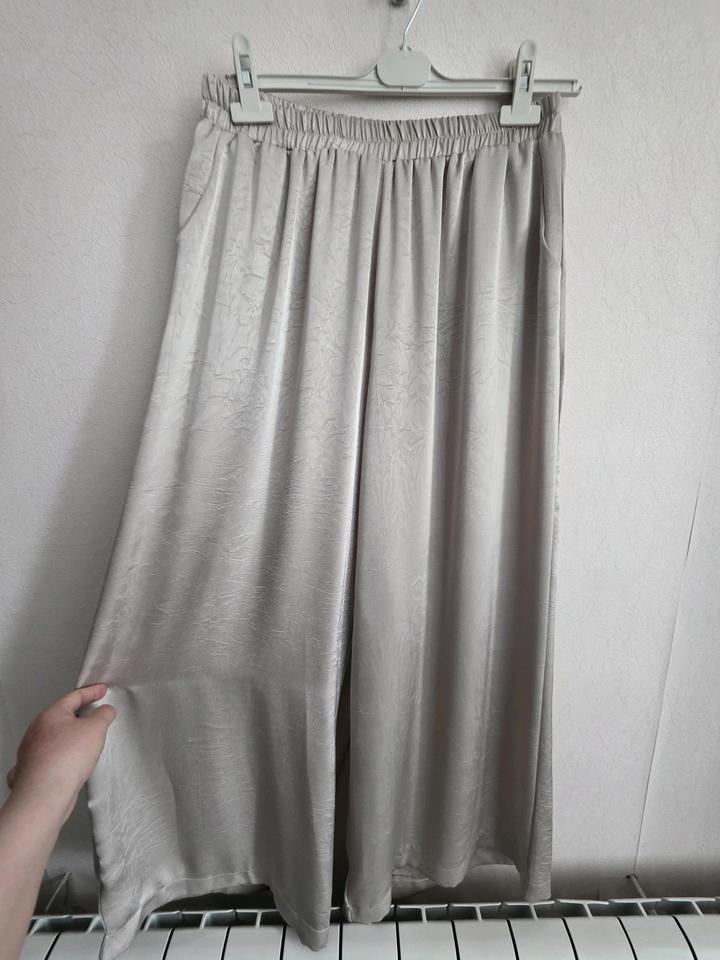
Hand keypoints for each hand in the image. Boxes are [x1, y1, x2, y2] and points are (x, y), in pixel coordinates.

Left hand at [5, 684, 116, 826]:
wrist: (45, 795)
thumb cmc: (66, 760)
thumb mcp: (95, 729)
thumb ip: (103, 715)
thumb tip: (105, 710)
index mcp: (50, 715)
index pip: (74, 696)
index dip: (91, 692)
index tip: (101, 690)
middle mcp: (36, 731)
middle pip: (62, 716)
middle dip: (80, 715)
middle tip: (95, 714)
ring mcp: (31, 751)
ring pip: (54, 737)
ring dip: (70, 737)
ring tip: (86, 743)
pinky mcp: (32, 770)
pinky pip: (49, 757)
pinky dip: (59, 756)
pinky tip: (67, 763)